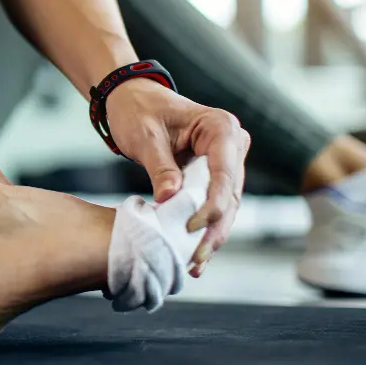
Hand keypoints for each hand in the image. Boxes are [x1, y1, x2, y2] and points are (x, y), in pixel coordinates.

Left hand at [104, 78, 250, 275]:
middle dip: (214, 229)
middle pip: (230, 195)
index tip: (192, 227)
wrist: (132, 100)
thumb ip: (160, 167)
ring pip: (226, 206)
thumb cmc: (137, 111)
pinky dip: (205, 228)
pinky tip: (196, 255)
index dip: (212, 205)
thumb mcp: (145, 137)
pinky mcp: (215, 175)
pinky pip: (214, 204)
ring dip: (212, 235)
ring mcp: (228, 160)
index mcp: (221, 127)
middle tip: (196, 260)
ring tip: (195, 265)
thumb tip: (169, 200)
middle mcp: (233, 143)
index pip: (224, 174)